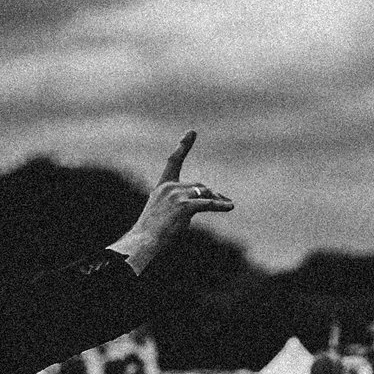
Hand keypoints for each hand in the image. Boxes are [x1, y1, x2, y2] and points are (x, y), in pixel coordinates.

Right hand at [111, 133, 236, 274]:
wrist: (143, 241)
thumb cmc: (150, 233)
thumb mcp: (162, 213)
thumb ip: (177, 204)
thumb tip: (200, 203)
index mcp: (162, 187)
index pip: (174, 162)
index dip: (183, 146)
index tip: (192, 132)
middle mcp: (169, 187)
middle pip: (198, 186)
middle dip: (212, 193)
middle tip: (224, 200)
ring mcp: (176, 195)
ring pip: (204, 193)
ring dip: (218, 199)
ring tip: (228, 205)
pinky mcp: (184, 206)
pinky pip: (208, 204)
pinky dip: (220, 206)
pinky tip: (229, 207)